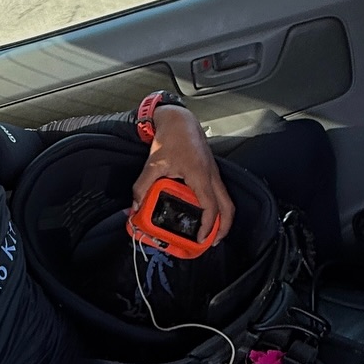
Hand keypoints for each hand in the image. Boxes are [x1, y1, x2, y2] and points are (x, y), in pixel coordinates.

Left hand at [131, 105, 233, 244]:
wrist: (179, 120)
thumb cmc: (171, 138)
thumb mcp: (153, 164)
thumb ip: (142, 186)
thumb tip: (136, 206)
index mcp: (200, 176)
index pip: (210, 207)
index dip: (207, 226)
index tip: (200, 239)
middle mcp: (212, 176)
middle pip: (227, 207)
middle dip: (223, 228)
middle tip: (213, 242)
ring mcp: (213, 173)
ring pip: (226, 200)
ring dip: (222, 218)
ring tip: (212, 232)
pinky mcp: (210, 171)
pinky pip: (220, 193)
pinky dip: (218, 207)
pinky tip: (206, 213)